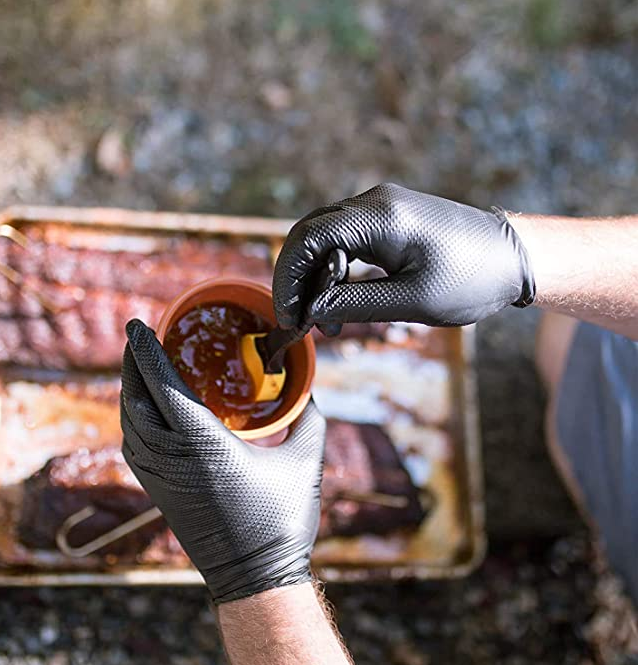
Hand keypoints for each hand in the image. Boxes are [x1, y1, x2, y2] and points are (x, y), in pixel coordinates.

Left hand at [120, 319, 325, 603]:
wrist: (256, 578)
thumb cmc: (283, 521)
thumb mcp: (306, 462)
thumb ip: (309, 419)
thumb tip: (310, 392)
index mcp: (205, 445)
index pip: (163, 386)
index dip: (146, 351)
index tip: (138, 325)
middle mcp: (174, 459)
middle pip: (137, 400)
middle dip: (132, 364)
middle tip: (139, 337)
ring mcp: (161, 479)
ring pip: (130, 424)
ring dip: (131, 390)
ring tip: (141, 367)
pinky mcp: (159, 493)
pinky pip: (134, 445)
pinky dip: (134, 418)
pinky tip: (146, 411)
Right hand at [273, 183, 535, 329]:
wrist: (514, 257)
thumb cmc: (472, 280)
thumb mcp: (413, 301)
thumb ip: (356, 303)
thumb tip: (311, 309)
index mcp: (380, 217)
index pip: (309, 238)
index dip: (290, 278)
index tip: (291, 317)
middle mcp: (374, 202)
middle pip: (309, 233)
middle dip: (296, 278)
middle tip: (300, 321)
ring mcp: (380, 207)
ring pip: (323, 236)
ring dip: (314, 276)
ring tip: (323, 319)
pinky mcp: (388, 218)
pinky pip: (344, 239)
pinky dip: (333, 269)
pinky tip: (339, 300)